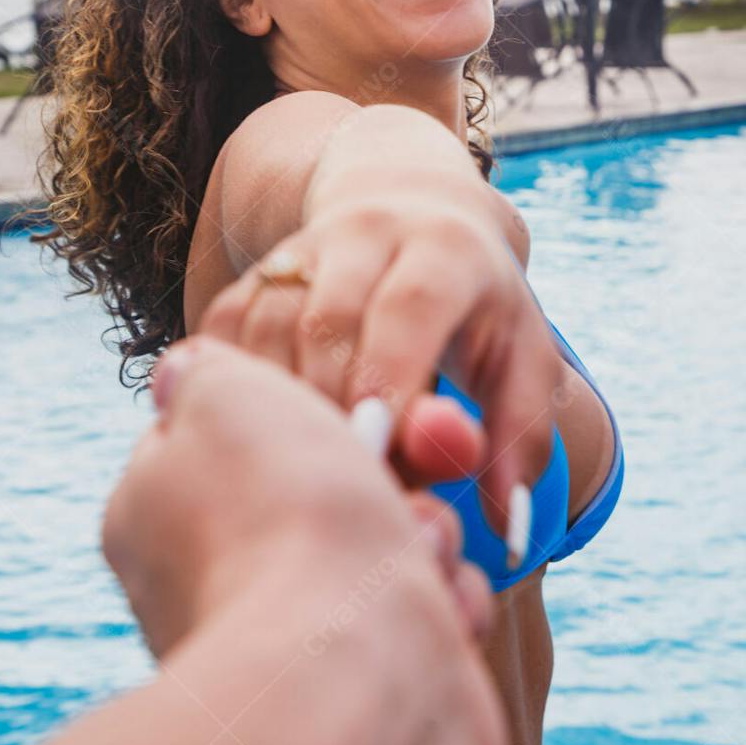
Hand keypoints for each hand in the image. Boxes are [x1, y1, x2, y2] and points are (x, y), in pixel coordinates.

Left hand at [103, 336, 494, 660]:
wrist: (351, 680)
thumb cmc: (287, 518)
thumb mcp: (222, 390)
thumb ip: (202, 368)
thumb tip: (185, 376)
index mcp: (162, 511)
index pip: (232, 434)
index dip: (300, 404)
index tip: (344, 401)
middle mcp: (217, 579)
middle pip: (327, 486)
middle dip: (387, 469)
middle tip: (413, 462)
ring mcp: (293, 642)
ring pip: (389, 546)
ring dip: (425, 534)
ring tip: (420, 554)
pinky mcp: (368, 693)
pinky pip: (423, 616)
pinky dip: (441, 604)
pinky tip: (435, 615)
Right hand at [198, 179, 566, 537]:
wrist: (416, 217)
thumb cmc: (478, 313)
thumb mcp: (520, 361)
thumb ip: (518, 437)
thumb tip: (506, 527)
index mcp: (444, 249)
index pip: (408, 306)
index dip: (388, 377)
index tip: (379, 450)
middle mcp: (366, 234)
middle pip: (327, 318)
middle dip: (329, 404)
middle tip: (343, 477)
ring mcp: (302, 248)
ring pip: (267, 323)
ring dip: (279, 404)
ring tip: (306, 466)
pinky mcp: (254, 272)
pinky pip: (225, 327)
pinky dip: (234, 385)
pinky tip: (258, 435)